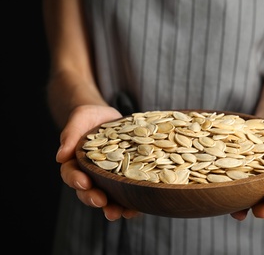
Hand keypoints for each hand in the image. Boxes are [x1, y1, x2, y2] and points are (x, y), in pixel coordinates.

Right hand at [56, 105, 139, 220]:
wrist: (110, 117)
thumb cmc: (90, 117)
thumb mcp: (80, 118)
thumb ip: (70, 134)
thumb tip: (60, 156)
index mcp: (75, 163)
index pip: (71, 174)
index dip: (76, 180)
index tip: (84, 182)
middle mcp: (90, 175)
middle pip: (87, 192)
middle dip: (93, 198)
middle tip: (101, 201)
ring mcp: (108, 179)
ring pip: (107, 198)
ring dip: (112, 207)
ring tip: (119, 213)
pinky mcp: (125, 178)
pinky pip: (127, 193)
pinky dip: (131, 202)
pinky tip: (137, 208)